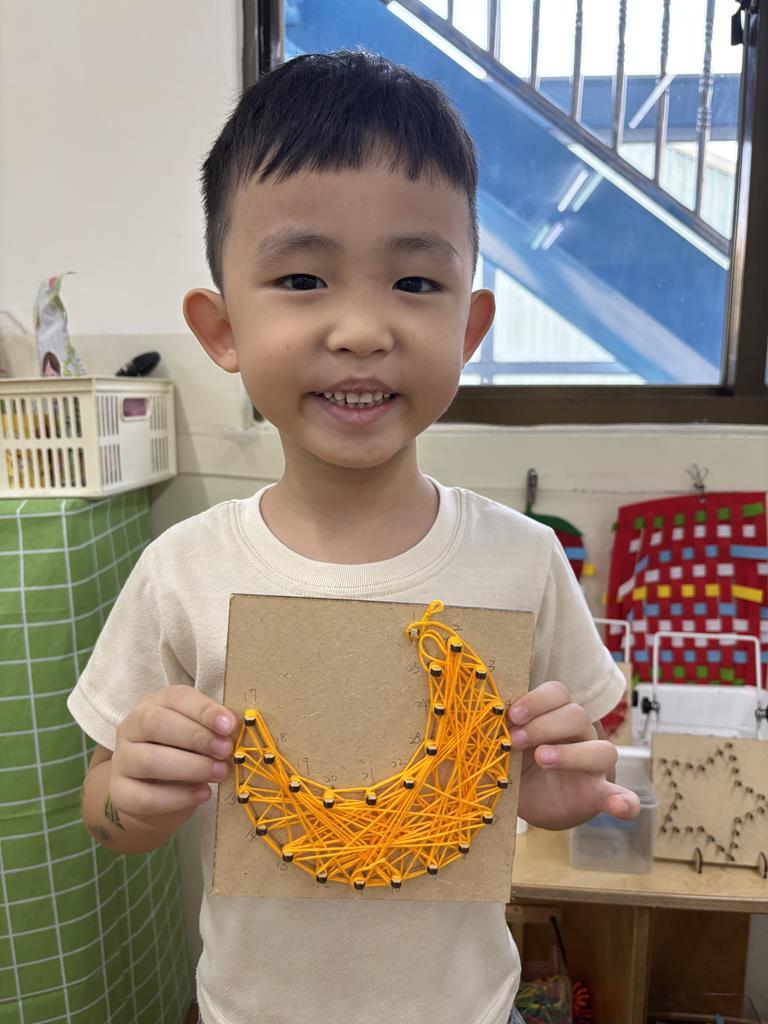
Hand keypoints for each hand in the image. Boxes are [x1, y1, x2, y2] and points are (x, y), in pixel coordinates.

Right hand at [110, 685, 236, 820]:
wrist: (153, 793)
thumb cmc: (182, 752)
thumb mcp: (196, 734)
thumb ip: (211, 729)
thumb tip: (235, 731)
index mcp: (153, 704)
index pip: (174, 698)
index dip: (203, 710)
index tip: (230, 725)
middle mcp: (130, 728)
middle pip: (154, 724)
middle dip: (195, 737)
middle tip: (226, 751)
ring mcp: (121, 761)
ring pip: (148, 761)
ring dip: (190, 767)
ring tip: (219, 773)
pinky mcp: (120, 793)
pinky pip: (146, 797)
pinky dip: (179, 797)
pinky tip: (203, 794)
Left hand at [508, 680, 640, 829]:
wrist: (532, 801)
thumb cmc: (517, 764)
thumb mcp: (505, 746)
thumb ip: (497, 733)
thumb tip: (471, 725)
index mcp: (556, 716)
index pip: (558, 693)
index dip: (536, 700)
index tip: (511, 714)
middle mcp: (580, 735)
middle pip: (577, 715)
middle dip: (543, 725)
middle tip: (515, 741)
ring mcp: (593, 766)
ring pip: (602, 749)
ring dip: (572, 754)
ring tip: (543, 758)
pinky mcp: (598, 795)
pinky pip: (621, 795)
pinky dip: (624, 800)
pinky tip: (621, 806)